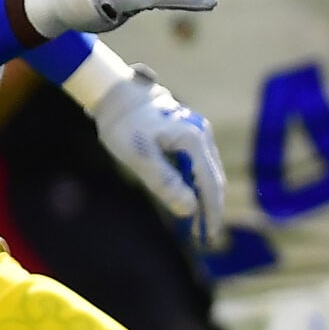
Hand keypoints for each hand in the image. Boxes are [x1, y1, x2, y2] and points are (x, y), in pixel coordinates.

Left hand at [90, 66, 224, 243]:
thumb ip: (165, 182)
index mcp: (194, 140)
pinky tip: (186, 198)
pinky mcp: (188, 134)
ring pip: (207, 173)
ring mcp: (197, 133)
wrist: (115, 92)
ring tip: (196, 223)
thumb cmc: (123, 123)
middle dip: (210, 210)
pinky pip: (198, 165)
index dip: (212, 213)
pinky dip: (195, 185)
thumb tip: (190, 209)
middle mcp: (202, 135)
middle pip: (214, 180)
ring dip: (203, 199)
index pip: (210, 185)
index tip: (209, 237)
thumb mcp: (139, 156)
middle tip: (204, 237)